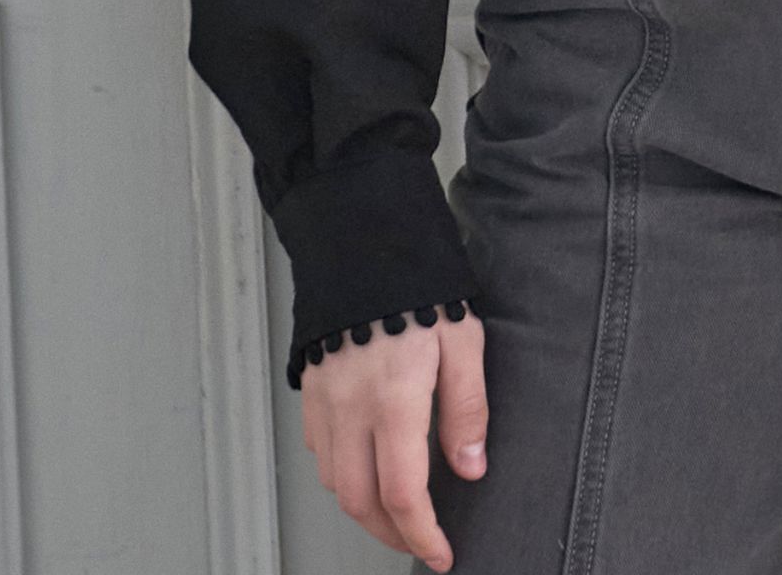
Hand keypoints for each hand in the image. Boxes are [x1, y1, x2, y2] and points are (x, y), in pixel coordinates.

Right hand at [299, 306, 487, 568]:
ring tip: (397, 510)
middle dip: (391, 533)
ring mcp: (325, 401)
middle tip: (421, 540)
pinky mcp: (310, 390)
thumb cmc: (419, 284)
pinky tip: (366, 466)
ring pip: (334, 482)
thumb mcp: (463, 340)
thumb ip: (467, 408)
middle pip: (360, 502)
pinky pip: (320, 451)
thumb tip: (471, 468)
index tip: (441, 554)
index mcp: (394, 401)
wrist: (364, 238)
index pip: (403, 494)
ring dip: (364, 507)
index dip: (422, 535)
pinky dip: (342, 474)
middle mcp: (351, 409)